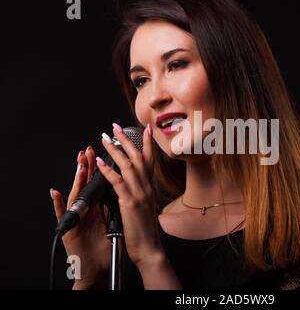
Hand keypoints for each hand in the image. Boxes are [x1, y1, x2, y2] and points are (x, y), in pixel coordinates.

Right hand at [51, 146, 110, 288]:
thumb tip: (123, 191)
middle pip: (86, 186)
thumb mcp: (112, 223)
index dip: (101, 168)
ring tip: (79, 165)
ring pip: (74, 196)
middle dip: (87, 167)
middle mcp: (86, 212)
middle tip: (89, 150)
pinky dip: (58, 204)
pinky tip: (55, 192)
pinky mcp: (69, 231)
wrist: (99, 270)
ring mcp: (76, 220)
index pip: (99, 184)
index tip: (105, 152)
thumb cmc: (105, 248)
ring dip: (76, 180)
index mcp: (97, 209)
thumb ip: (113, 206)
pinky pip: (62, 216)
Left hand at [95, 123, 162, 268]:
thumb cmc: (145, 231)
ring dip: (115, 150)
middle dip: (127, 140)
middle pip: (138, 157)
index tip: (145, 129)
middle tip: (116, 127)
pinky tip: (99, 162)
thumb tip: (130, 184)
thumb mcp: (145, 207)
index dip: (148, 143)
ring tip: (105, 138)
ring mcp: (140, 194)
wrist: (149, 249)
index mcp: (150, 188)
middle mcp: (147, 187)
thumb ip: (140, 193)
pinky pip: (118, 182)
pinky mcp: (130, 203)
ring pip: (128, 165)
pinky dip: (108, 170)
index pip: (150, 160)